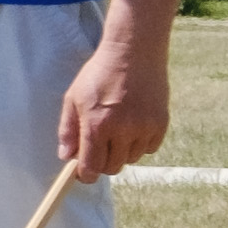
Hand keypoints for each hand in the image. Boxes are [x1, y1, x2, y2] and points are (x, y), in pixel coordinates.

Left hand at [58, 19, 168, 177]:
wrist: (134, 53)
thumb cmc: (99, 74)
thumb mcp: (73, 98)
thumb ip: (68, 129)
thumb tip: (66, 156)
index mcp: (96, 125)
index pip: (92, 166)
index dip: (86, 175)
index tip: (84, 173)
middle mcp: (122, 130)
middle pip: (113, 167)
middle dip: (102, 163)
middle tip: (98, 148)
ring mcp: (144, 128)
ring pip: (131, 159)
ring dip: (121, 152)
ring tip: (116, 131)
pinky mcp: (161, 124)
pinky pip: (149, 149)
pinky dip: (140, 144)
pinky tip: (133, 126)